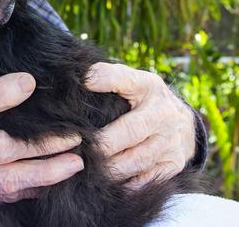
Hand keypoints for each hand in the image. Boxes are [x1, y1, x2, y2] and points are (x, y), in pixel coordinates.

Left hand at [85, 62, 196, 186]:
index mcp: (148, 87)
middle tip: (77, 149)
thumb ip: (107, 76)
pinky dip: (126, 183)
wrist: (182, 122)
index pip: (124, 80)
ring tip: (86, 168)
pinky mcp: (174, 165)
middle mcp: (163, 114)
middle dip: (100, 144)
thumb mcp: (131, 80)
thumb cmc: (143, 99)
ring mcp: (171, 142)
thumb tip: (82, 79)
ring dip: (109, 167)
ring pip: (135, 161)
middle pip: (127, 132)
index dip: (104, 81)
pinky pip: (146, 179)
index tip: (84, 86)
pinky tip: (106, 183)